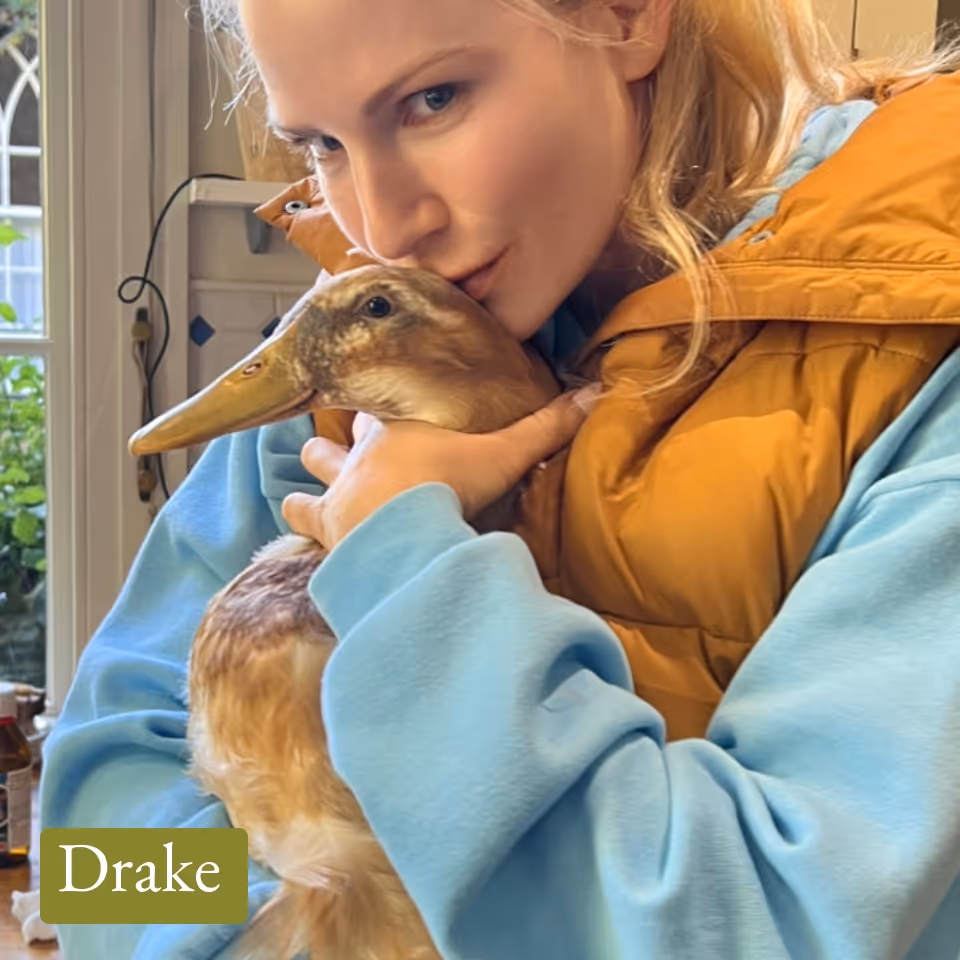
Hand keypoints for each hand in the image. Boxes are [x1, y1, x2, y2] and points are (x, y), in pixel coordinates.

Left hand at [282, 385, 599, 549]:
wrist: (404, 531)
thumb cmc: (449, 482)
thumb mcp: (505, 453)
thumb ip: (547, 427)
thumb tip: (595, 394)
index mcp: (398, 429)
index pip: (384, 406)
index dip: (381, 404)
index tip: (379, 398)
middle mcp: (361, 455)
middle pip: (343, 438)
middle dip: (338, 438)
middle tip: (336, 438)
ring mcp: (338, 491)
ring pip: (314, 473)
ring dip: (311, 473)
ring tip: (305, 470)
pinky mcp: (326, 528)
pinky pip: (301, 519)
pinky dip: (297, 518)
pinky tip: (292, 520)